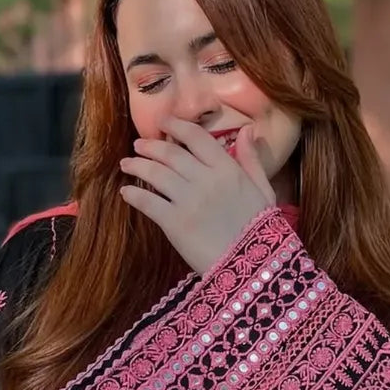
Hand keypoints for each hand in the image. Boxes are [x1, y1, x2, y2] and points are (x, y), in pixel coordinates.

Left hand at [119, 117, 274, 273]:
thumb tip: (247, 130)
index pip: (196, 137)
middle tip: (138, 146)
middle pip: (170, 153)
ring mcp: (188, 201)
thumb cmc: (261, 230)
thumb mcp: (264, 190)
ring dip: (137, 166)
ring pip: (155, 174)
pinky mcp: (174, 223)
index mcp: (228, 169)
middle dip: (150, 146)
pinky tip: (126, 192)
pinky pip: (147, 202)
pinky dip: (133, 195)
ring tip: (127, 165)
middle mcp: (205, 179)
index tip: (162, 122)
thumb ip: (251, 159)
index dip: (175, 126)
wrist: (254, 267)